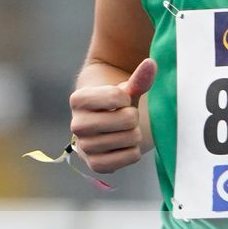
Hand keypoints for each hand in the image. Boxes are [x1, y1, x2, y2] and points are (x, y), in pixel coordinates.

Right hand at [68, 59, 155, 173]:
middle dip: (133, 116)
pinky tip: (124, 145)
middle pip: (127, 119)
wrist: (104, 124)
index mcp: (78, 100)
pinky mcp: (96, 165)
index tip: (120, 100)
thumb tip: (151, 63)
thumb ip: (138, 78)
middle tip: (125, 117)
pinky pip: (130, 156)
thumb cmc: (115, 103)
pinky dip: (134, 151)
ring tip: (125, 130)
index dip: (127, 97)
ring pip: (130, 138)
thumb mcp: (124, 90)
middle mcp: (76, 125)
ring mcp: (84, 147)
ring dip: (134, 133)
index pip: (116, 96)